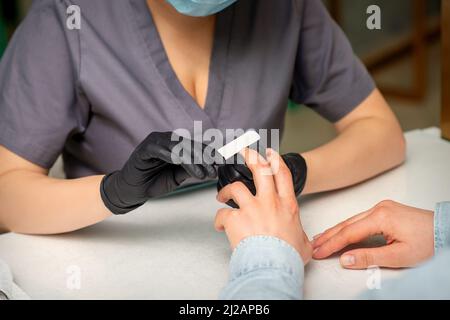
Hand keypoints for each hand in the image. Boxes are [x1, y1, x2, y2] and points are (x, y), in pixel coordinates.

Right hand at [101, 132, 216, 214]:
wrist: (132, 191)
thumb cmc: (153, 182)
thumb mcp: (178, 176)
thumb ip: (191, 169)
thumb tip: (212, 167)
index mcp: (176, 145)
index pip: (197, 146)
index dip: (211, 154)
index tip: (225, 163)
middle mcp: (167, 139)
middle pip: (190, 145)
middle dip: (205, 158)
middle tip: (215, 171)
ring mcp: (155, 142)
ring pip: (179, 147)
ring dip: (193, 160)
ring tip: (203, 174)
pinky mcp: (145, 148)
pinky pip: (162, 150)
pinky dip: (174, 157)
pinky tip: (186, 167)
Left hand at [215, 148, 312, 263]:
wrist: (273, 266)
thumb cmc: (287, 257)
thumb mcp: (303, 244)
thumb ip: (301, 237)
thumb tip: (301, 240)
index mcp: (286, 205)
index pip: (282, 174)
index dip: (275, 160)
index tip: (270, 153)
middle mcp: (269, 202)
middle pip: (260, 169)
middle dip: (250, 156)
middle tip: (243, 151)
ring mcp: (251, 208)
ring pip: (235, 187)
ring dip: (226, 190)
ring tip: (221, 196)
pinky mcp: (235, 218)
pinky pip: (222, 214)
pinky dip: (219, 219)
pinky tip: (220, 226)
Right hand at [313, 200, 433, 268]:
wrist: (445, 231)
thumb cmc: (429, 242)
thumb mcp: (398, 256)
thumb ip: (368, 257)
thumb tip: (345, 259)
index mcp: (381, 217)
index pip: (348, 232)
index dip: (332, 244)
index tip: (319, 252)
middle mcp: (378, 208)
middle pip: (346, 224)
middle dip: (328, 236)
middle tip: (313, 246)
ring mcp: (381, 207)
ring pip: (351, 220)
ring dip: (335, 231)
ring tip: (320, 239)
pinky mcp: (384, 210)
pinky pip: (359, 219)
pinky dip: (347, 227)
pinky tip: (339, 231)